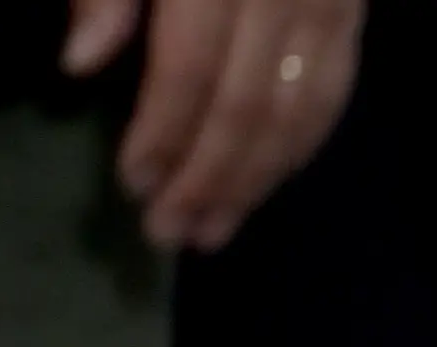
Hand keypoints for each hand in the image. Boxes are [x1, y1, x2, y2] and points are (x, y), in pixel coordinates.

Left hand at [62, 0, 364, 251]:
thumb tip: (82, 63)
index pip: (194, 68)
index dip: (164, 132)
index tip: (134, 184)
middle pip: (252, 105)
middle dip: (211, 177)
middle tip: (174, 235)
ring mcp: (330, 7)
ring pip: (302, 113)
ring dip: (258, 181)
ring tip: (218, 230)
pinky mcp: (355, 14)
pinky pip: (335, 95)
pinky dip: (301, 148)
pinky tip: (269, 181)